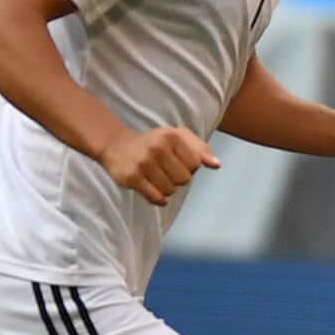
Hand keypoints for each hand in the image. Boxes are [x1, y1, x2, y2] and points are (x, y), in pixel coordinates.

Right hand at [100, 127, 219, 206]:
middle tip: (167, 171)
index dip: (190, 167)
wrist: (117, 146)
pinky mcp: (132, 177)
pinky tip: (155, 192)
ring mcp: (144, 163)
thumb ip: (201, 149)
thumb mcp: (179, 137)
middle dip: (178, 179)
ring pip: (170, 190)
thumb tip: (216, 165)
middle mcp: (158, 147)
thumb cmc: (155, 142)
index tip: (179, 162)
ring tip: (158, 178)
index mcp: (172, 135)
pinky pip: (155, 197)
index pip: (195, 164)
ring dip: (167, 188)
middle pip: (184, 179)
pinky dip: (159, 199)